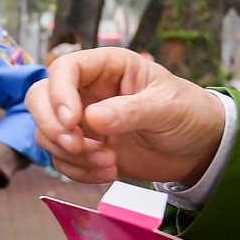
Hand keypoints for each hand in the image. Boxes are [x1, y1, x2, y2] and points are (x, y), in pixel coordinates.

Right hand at [26, 49, 226, 184]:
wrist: (199, 149)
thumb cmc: (189, 113)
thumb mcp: (167, 106)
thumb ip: (131, 111)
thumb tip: (92, 119)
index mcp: (107, 67)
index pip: (65, 69)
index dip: (59, 93)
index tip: (73, 122)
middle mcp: (88, 90)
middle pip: (40, 98)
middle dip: (52, 125)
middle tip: (78, 146)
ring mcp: (83, 121)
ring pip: (46, 132)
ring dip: (70, 154)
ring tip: (109, 163)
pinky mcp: (86, 148)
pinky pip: (62, 159)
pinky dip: (78, 171)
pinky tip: (108, 172)